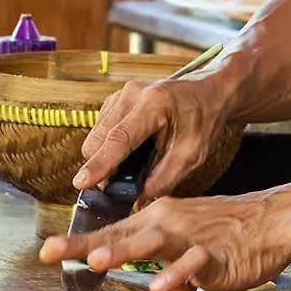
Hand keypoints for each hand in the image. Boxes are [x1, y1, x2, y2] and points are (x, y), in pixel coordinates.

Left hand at [38, 194, 290, 290]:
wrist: (272, 222)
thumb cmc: (229, 235)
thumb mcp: (192, 251)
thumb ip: (174, 270)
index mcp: (155, 221)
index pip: (111, 231)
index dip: (79, 242)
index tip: (47, 251)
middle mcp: (166, 223)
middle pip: (119, 234)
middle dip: (86, 245)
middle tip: (52, 251)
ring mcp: (188, 237)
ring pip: (150, 243)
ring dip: (124, 251)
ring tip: (99, 261)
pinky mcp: (212, 254)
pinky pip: (191, 265)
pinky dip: (176, 275)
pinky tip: (162, 288)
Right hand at [73, 72, 230, 200]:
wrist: (209, 90)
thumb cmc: (204, 118)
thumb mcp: (193, 153)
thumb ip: (165, 178)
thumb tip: (138, 200)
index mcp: (153, 105)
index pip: (118, 139)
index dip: (100, 164)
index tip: (82, 183)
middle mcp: (131, 95)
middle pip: (98, 140)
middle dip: (103, 167)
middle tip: (122, 185)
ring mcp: (120, 95)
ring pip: (95, 136)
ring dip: (105, 156)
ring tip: (131, 166)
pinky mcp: (116, 100)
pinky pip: (101, 129)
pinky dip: (108, 146)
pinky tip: (131, 151)